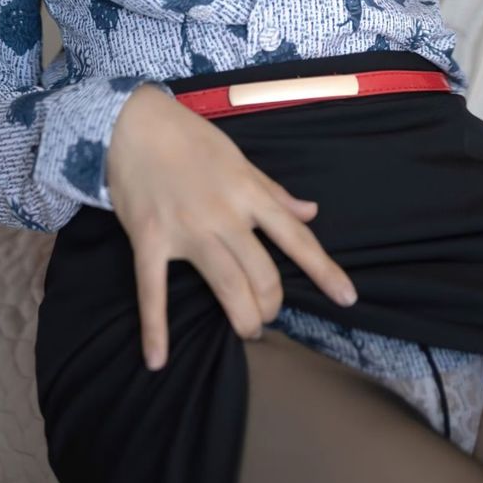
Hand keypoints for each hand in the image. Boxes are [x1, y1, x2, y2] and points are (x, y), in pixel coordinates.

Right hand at [105, 85, 358, 369]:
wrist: (134, 123)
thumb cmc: (191, 139)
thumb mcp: (239, 158)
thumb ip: (274, 191)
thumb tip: (311, 211)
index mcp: (249, 193)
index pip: (297, 237)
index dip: (324, 270)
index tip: (348, 298)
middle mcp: (224, 214)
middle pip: (262, 273)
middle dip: (271, 303)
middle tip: (266, 314)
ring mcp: (187, 229)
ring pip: (226, 285)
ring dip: (242, 316)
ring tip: (247, 329)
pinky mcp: (150, 239)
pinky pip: (153, 290)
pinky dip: (154, 327)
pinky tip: (158, 359)